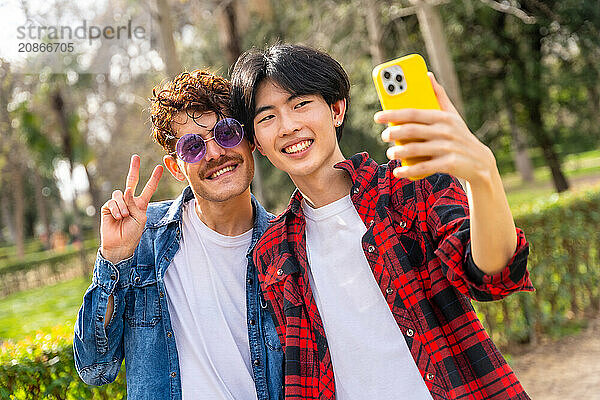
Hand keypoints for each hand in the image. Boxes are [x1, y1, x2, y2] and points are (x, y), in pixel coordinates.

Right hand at [100, 155, 162, 263]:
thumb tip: (126, 190)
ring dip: (123, 206)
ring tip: (124, 217)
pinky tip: (117, 217)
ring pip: (121, 194)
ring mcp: (118, 203)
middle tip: (135, 157)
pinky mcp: (108, 207)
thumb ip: (135, 203)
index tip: (159, 168)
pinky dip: (116, 210)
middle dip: (134, 169)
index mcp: (140, 204)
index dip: (153, 178)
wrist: (120, 244)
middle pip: (131, 181)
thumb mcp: (140, 218)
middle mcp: (129, 201)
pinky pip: (113, 202)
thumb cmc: (132, 233)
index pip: (148, 188)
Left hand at [375, 73, 496, 185]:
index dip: (393, 114)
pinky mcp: (449, 164)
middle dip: (394, 133)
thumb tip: (427, 74)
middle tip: (384, 136)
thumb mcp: (452, 115)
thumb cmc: (460, 135)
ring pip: (416, 149)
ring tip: (390, 153)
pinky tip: (398, 172)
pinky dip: (408, 170)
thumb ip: (438, 96)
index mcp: (442, 117)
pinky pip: (424, 167)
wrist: (481, 162)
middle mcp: (445, 131)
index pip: (413, 113)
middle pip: (412, 130)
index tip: (378, 117)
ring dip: (399, 152)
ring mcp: (447, 148)